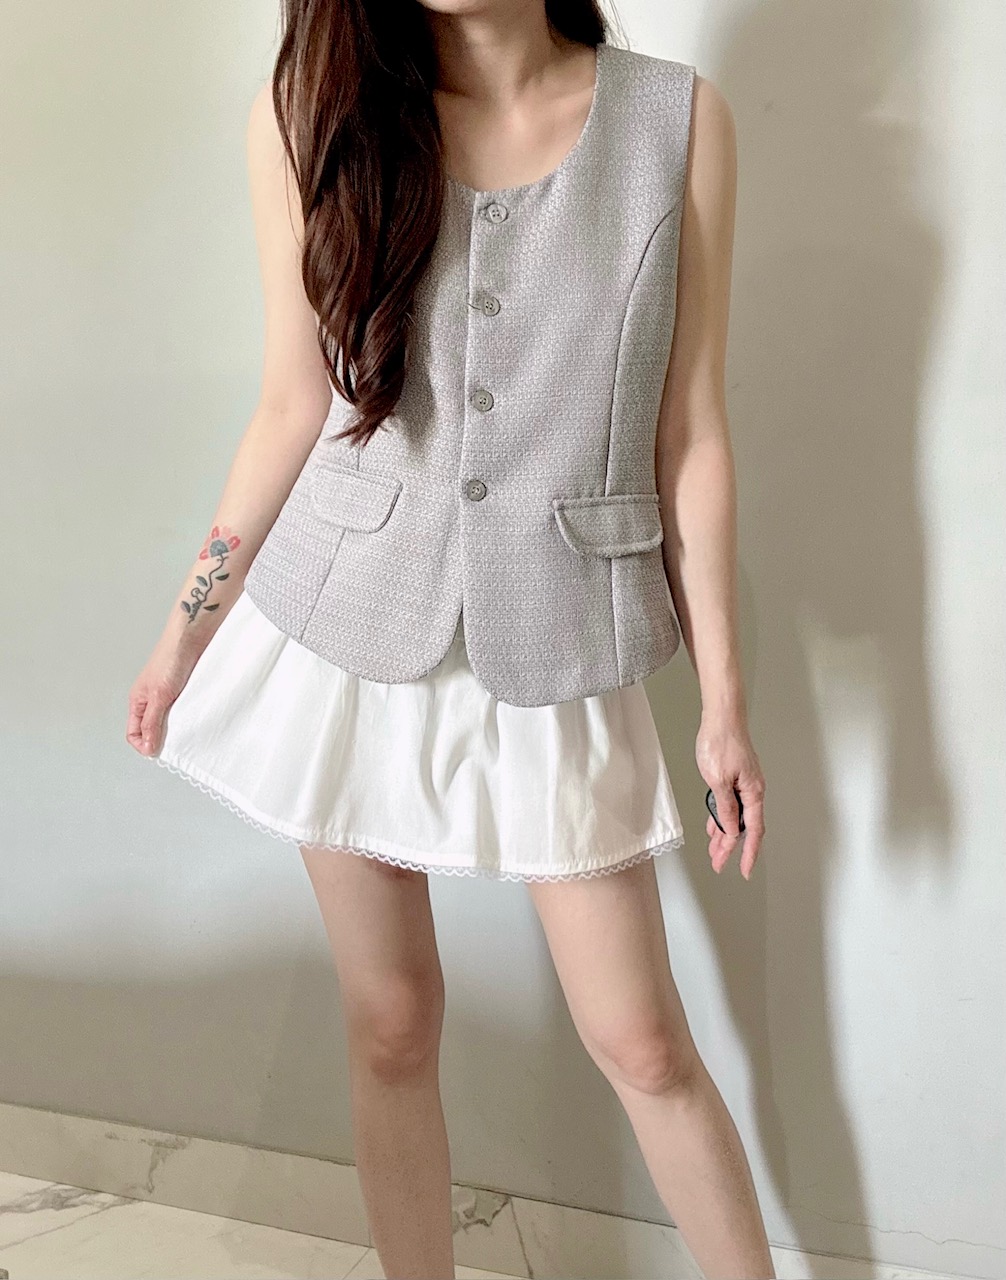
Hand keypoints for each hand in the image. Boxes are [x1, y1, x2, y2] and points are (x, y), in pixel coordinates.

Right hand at [126, 636, 200, 758]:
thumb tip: (147, 748)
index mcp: (137, 701)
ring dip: (177, 727)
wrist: (192, 637)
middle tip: (177, 742)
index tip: (159, 751)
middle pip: (151, 729)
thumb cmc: (171, 659)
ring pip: (169, 721)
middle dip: (162, 738)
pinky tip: (196, 717)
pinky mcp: (183, 691)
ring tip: (187, 728)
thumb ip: (152, 722)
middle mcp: (150, 700)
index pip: (133, 733)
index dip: (143, 745)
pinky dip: (188, 716)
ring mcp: (167, 695)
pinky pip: (183, 711)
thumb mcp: (159, 696)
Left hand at [695, 715, 764, 878]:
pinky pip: (730, 804)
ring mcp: (744, 784)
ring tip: (714, 852)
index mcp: (753, 793)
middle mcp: (752, 790)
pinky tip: (714, 826)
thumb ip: (725, 808)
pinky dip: (721, 817)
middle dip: (731, 848)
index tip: (745, 870)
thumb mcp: (718, 781)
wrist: (721, 717)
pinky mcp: (735, 777)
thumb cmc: (721, 743)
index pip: (753, 831)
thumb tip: (731, 830)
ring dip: (724, 834)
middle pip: (744, 827)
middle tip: (719, 864)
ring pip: (735, 816)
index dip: (749, 853)